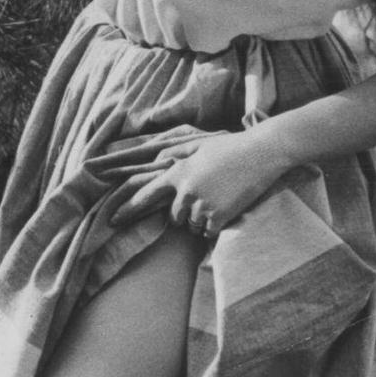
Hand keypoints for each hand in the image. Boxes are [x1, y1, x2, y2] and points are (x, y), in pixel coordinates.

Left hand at [113, 125, 288, 238]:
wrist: (262, 153)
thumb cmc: (232, 147)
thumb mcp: (200, 145)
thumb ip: (177, 155)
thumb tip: (157, 161)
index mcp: (178, 172)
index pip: (146, 194)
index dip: (128, 209)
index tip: (113, 220)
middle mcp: (185, 190)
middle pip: (174, 216)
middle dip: (185, 213)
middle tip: (206, 198)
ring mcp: (201, 204)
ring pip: (192, 225)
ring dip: (202, 219)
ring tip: (220, 199)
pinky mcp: (218, 216)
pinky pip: (208, 232)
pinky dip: (216, 226)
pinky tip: (227, 208)